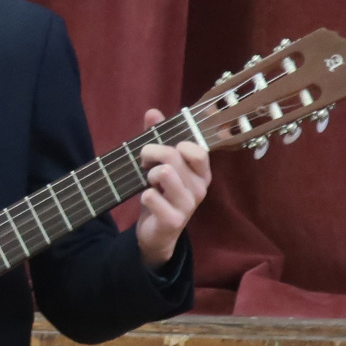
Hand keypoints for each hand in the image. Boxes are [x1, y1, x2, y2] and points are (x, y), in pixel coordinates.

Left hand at [136, 107, 212, 268]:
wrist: (157, 233)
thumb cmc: (162, 194)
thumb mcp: (161, 165)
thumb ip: (158, 137)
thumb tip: (152, 112)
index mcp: (201, 172)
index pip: (197, 149)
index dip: (175, 145)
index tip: (162, 151)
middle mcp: (200, 188)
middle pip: (172, 156)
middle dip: (150, 154)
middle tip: (144, 164)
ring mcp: (188, 205)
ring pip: (164, 173)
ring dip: (148, 176)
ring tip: (149, 184)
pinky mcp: (173, 220)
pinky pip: (151, 196)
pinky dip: (143, 195)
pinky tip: (147, 200)